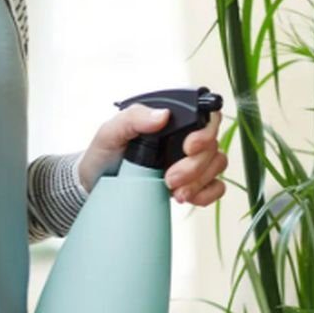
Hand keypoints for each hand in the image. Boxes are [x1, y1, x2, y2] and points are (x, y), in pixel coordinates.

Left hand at [76, 103, 227, 207]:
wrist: (96, 187)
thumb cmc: (103, 155)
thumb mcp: (110, 132)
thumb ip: (133, 118)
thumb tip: (162, 115)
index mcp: (171, 122)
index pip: (206, 117)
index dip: (205, 132)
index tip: (188, 147)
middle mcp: (185, 139)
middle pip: (213, 146)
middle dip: (195, 166)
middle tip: (169, 177)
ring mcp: (191, 162)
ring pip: (217, 166)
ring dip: (199, 181)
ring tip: (174, 191)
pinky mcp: (193, 184)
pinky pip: (216, 187)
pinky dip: (206, 194)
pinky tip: (186, 197)